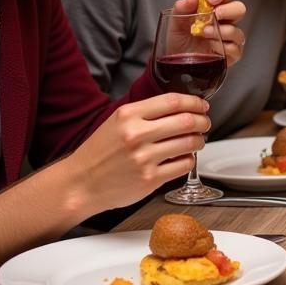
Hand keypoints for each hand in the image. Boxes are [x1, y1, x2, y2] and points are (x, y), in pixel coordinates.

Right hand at [66, 94, 210, 211]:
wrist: (80, 183)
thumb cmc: (100, 152)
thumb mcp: (116, 122)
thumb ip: (145, 113)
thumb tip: (181, 107)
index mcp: (128, 115)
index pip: (173, 101)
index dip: (194, 102)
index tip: (202, 106)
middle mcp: (136, 134)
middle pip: (187, 121)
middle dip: (203, 121)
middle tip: (205, 123)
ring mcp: (144, 158)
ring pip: (190, 143)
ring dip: (199, 141)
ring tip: (196, 141)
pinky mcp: (150, 179)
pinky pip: (184, 165)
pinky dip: (190, 159)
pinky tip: (184, 158)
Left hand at [173, 0, 246, 67]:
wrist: (175, 62)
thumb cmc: (178, 39)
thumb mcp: (175, 21)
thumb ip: (182, 7)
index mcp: (213, 7)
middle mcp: (225, 21)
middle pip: (240, 9)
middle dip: (228, 10)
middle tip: (215, 14)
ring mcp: (229, 38)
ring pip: (237, 31)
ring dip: (221, 31)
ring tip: (204, 33)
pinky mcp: (231, 54)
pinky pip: (234, 49)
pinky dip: (222, 47)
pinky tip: (211, 47)